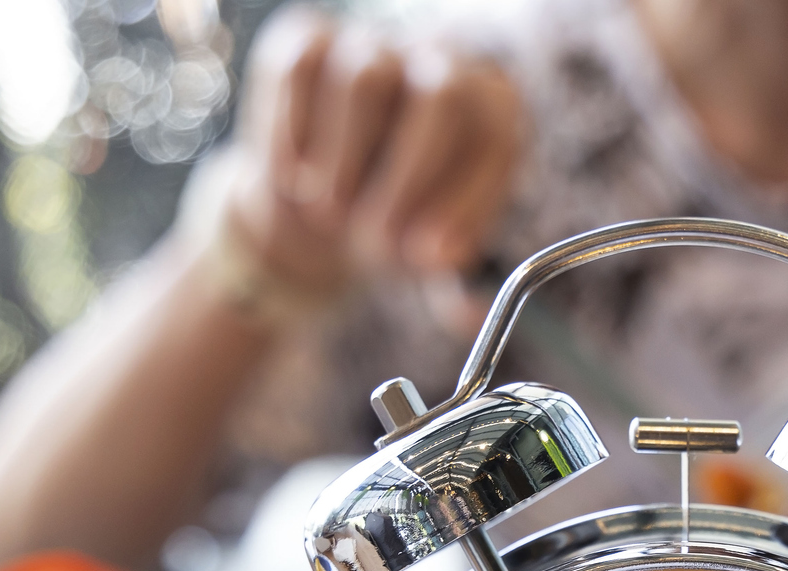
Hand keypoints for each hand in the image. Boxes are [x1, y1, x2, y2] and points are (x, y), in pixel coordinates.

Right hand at [221, 9, 525, 298]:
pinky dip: (293, 135)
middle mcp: (442, 61)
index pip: (494, 137)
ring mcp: (374, 44)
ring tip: (333, 212)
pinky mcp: (307, 38)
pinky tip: (297, 179)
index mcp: (491, 110)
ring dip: (345, 163)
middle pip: (440, 97)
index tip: (432, 259)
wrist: (320, 202)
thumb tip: (469, 315)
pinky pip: (299, 73)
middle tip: (376, 244)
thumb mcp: (428, 255)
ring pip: (365, 83)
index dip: (466, 201)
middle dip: (407, 178)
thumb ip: (451, 285)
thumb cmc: (391, 221)